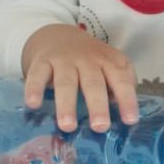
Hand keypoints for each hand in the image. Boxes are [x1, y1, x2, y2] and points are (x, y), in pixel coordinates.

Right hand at [22, 24, 138, 133]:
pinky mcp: (42, 61)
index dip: (127, 100)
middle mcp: (87, 59)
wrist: (57, 36)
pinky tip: (33, 104)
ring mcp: (63, 60)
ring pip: (65, 82)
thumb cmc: (90, 61)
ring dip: (66, 104)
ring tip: (67, 126)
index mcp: (108, 61)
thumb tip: (122, 110)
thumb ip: (121, 84)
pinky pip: (37, 75)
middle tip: (99, 127)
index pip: (121, 80)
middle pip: (93, 83)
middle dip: (97, 105)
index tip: (130, 121)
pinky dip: (34, 89)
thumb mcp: (111, 65)